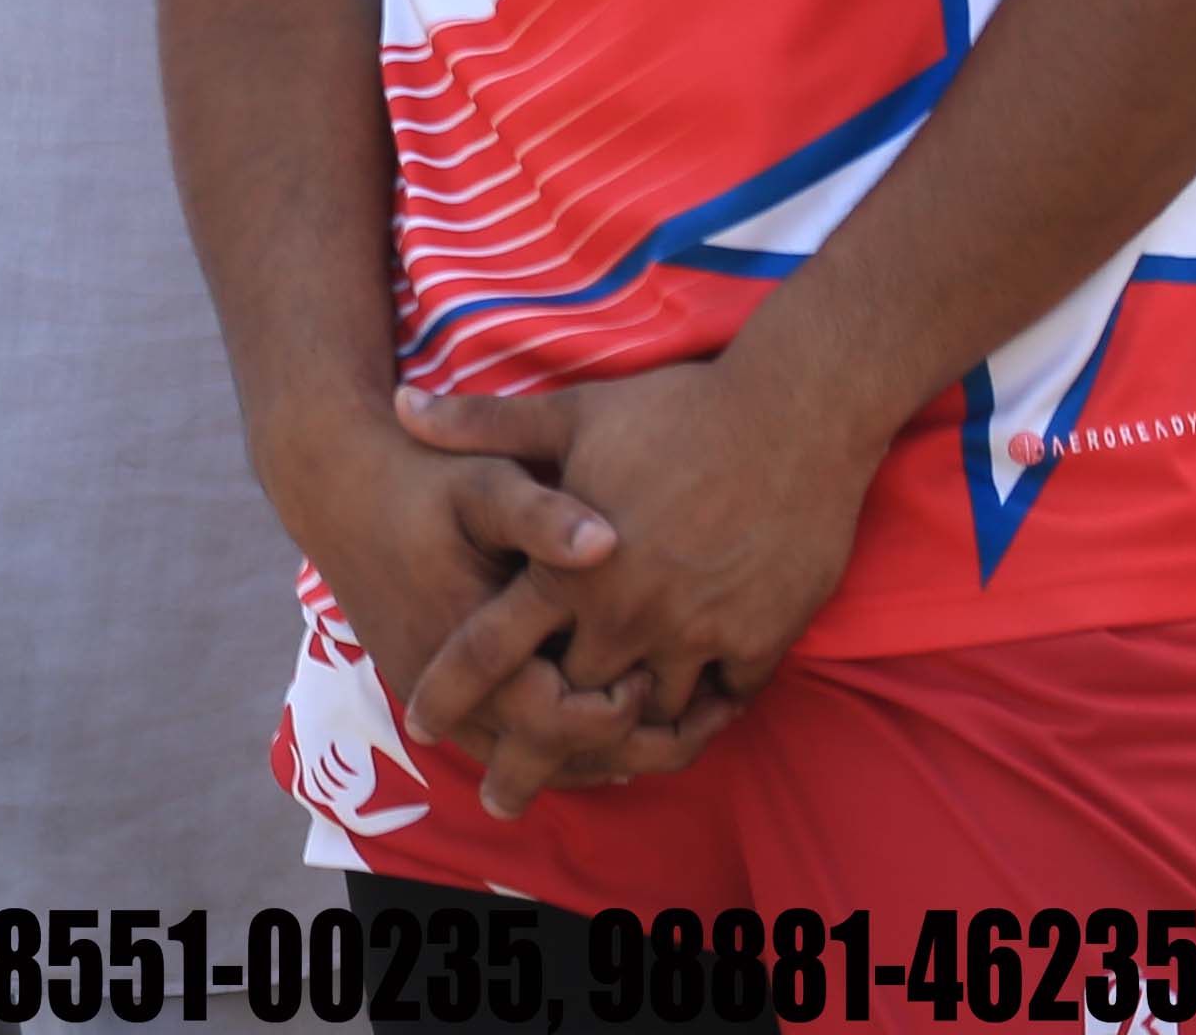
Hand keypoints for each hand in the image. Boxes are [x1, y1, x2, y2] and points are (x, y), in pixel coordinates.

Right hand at [272, 398, 725, 819]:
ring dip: (606, 757)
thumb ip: (542, 516)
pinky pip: (511, 748)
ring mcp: (437, 701)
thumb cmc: (422, 479)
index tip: (660, 668)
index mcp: (465, 643)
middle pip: (557, 760)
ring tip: (672, 728)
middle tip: (699, 717)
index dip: (621, 707)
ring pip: (535, 764)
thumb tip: (608, 540)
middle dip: (636, 747)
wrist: (335, 484)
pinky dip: (567, 748)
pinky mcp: (434, 697)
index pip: (559, 719)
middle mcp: (447, 690)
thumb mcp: (482, 483)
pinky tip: (613, 725)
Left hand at [396, 363, 872, 754]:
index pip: (488, 649)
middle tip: (508, 790)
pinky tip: (683, 720)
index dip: (450, 692)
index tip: (420, 728)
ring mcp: (698, 633)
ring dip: (626, 732)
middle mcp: (627, 615)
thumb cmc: (675, 412)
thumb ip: (482, 424)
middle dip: (537, 748)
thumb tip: (399, 406)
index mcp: (567, 571)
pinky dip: (703, 714)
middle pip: (568, 707)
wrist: (796, 416)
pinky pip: (725, 701)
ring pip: (649, 713)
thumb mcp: (569, 414)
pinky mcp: (762, 640)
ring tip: (599, 765)